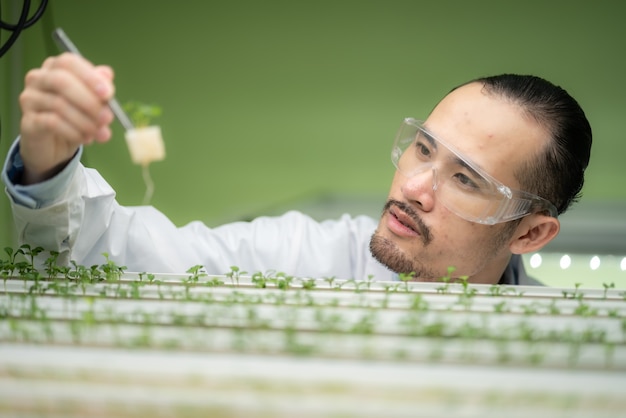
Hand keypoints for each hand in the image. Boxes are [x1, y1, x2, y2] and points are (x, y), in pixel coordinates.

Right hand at [18, 53, 115, 183]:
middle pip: (62, 82)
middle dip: (89, 101)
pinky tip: (85, 139)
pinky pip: (52, 123)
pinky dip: (73, 132)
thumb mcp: (93, 103)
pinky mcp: (28, 121)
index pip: (69, 62)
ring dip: (85, 121)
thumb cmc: (75, 119)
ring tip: (99, 133)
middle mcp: (38, 79)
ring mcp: (30, 99)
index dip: (90, 77)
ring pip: (59, 104)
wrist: (55, 147)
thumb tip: (107, 75)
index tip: (108, 94)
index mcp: (55, 68)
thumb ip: (100, 89)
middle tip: (107, 118)